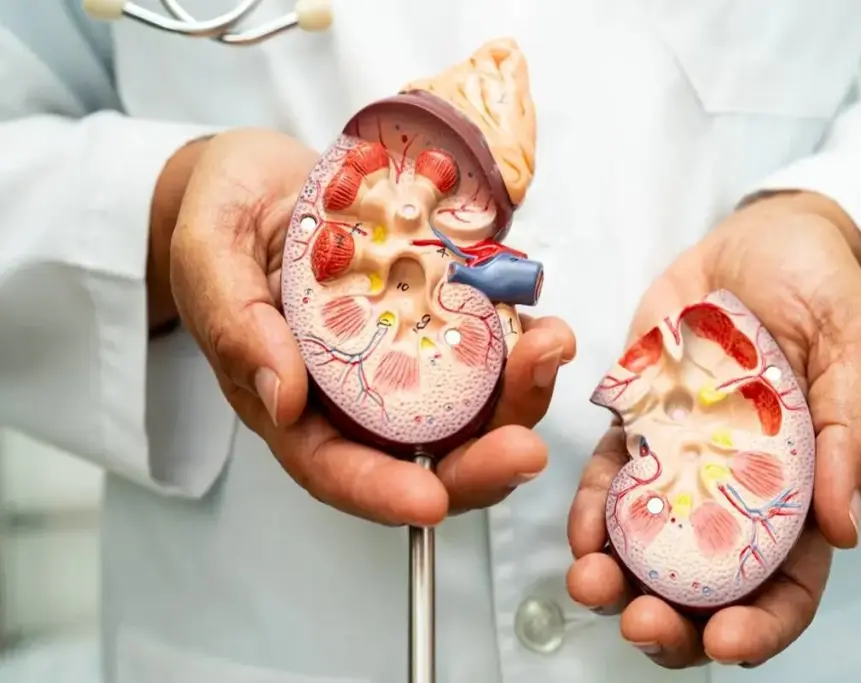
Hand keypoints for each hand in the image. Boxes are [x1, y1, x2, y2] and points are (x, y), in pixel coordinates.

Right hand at [165, 128, 574, 525]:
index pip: (333, 467)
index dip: (381, 493)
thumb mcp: (210, 253)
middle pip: (421, 456)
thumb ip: (235, 324)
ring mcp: (400, 358)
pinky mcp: (433, 319)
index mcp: (289, 399)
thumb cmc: (222, 215)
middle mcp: (353, 393)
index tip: (429, 501)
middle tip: (527, 448)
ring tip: (550, 350)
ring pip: (468, 409)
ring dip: (518, 397)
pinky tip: (543, 323)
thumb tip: (282, 398)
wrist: (258, 177)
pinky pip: (485, 348)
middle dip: (480, 463)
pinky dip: (520, 344)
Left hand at [566, 192, 860, 667]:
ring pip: (646, 541)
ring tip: (590, 582)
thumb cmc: (823, 288)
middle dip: (671, 617)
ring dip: (615, 574)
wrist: (760, 237)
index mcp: (802, 489)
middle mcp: (737, 489)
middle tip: (639, 623)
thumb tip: (845, 527)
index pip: (787, 583)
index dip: (761, 625)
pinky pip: (608, 478)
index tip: (726, 642)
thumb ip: (851, 432)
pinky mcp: (638, 423)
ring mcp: (683, 460)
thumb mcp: (852, 349)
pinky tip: (577, 529)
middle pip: (705, 581)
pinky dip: (590, 509)